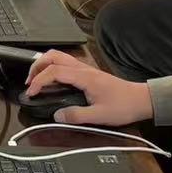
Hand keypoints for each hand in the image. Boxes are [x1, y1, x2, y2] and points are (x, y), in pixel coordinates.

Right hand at [25, 50, 152, 126]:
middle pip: (54, 56)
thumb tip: (57, 116)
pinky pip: (66, 63)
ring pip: (59, 57)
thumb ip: (77, 116)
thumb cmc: (124, 106)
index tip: (31, 92)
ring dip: (44, 64)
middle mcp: (84, 69)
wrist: (142, 100)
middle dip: (37, 66)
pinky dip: (53, 68)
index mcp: (84, 77)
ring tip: (37, 80)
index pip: (54, 71)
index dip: (39, 80)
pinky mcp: (88, 73)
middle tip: (29, 82)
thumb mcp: (100, 116)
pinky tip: (52, 81)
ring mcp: (86, 69)